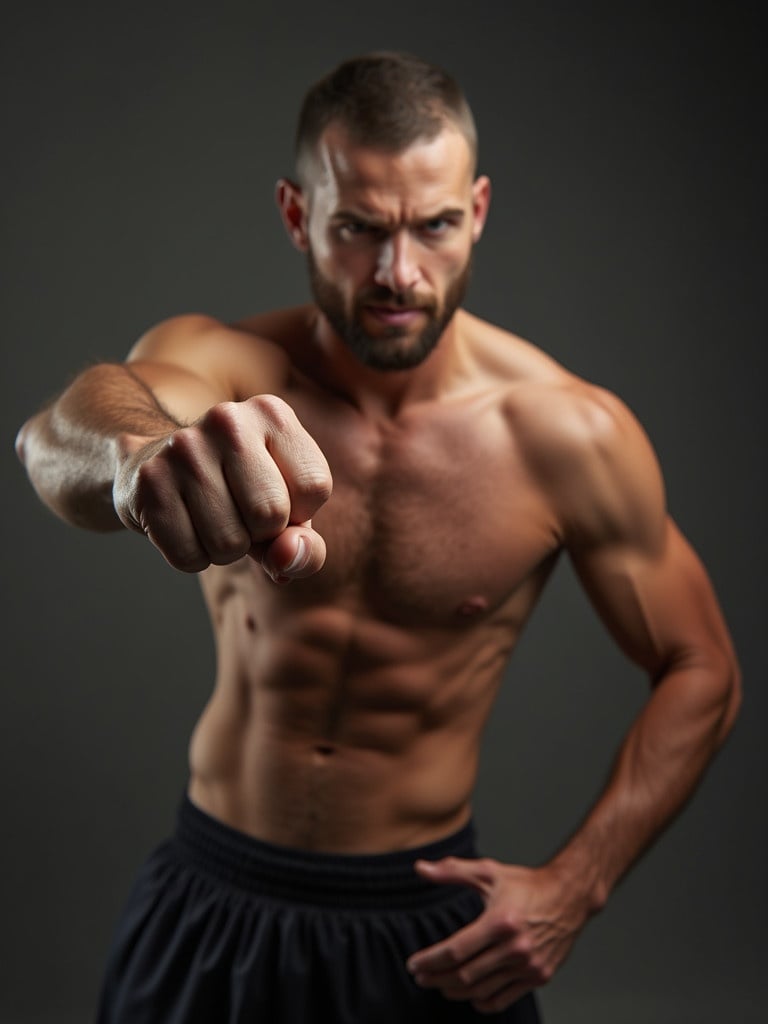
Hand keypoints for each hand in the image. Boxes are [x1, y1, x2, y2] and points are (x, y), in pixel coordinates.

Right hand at [113, 395, 331, 575]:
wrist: (157, 464)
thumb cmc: (239, 492)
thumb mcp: (288, 510)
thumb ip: (306, 545)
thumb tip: (287, 558)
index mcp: (273, 414)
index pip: (314, 487)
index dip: (299, 513)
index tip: (277, 498)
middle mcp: (228, 421)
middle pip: (271, 516)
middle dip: (261, 535)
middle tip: (239, 512)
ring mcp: (183, 449)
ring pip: (229, 544)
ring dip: (225, 551)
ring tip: (211, 517)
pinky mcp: (149, 481)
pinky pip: (188, 556)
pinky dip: (193, 557)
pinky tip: (185, 523)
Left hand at [407, 857, 589, 1013]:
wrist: (569, 896)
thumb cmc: (528, 884)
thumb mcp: (489, 871)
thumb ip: (452, 870)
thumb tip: (421, 868)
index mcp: (500, 921)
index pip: (456, 950)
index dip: (430, 960)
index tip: (414, 964)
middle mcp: (515, 947)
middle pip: (465, 975)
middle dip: (436, 978)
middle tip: (420, 977)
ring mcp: (528, 965)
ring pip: (481, 990)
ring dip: (454, 992)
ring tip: (438, 984)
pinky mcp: (538, 976)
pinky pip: (504, 998)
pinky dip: (483, 1002)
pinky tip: (470, 995)